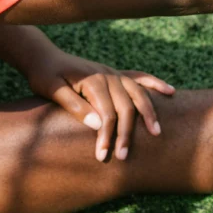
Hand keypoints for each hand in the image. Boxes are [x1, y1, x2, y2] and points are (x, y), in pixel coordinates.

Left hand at [23, 49, 174, 161]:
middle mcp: (107, 75)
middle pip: (126, 106)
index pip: (107, 113)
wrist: (42, 56)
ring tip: (157, 132)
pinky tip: (170, 91)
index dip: (107, 135)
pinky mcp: (113, 73)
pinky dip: (154, 84)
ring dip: (149, 112)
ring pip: (138, 93)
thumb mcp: (51, 90)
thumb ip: (74, 105)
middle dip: (128, 132)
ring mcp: (112, 73)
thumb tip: (97, 124)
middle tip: (125, 156)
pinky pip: (139, 78)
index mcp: (93, 80)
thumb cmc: (44, 75)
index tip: (103, 156)